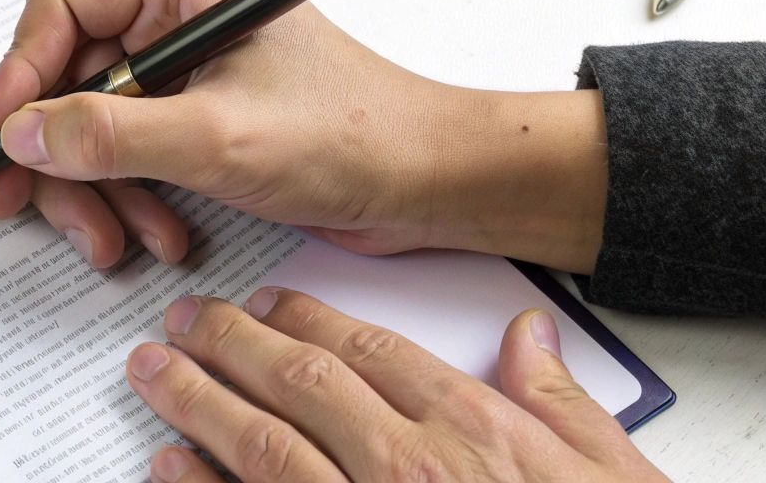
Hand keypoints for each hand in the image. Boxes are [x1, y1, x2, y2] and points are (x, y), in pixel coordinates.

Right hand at [0, 0, 608, 271]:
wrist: (429, 182)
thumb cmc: (354, 137)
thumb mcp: (218, 140)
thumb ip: (110, 134)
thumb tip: (20, 133)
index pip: (61, 2)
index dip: (15, 69)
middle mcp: (177, 9)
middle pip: (65, 67)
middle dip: (53, 147)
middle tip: (27, 205)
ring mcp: (184, 60)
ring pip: (88, 116)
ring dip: (92, 184)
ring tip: (115, 240)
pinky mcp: (194, 107)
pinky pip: (124, 145)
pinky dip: (125, 193)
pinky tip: (153, 233)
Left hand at [125, 287, 667, 481]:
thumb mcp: (614, 476)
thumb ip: (563, 405)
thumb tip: (529, 334)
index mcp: (474, 434)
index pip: (371, 353)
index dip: (307, 316)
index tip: (265, 300)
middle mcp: (410, 469)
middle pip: (302, 383)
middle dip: (231, 342)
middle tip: (183, 318)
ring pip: (265, 445)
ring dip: (199, 401)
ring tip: (152, 370)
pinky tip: (167, 463)